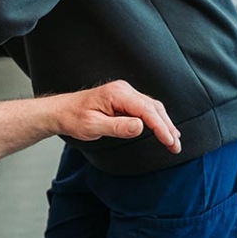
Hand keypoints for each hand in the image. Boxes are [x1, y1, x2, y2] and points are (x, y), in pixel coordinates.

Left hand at [51, 80, 181, 153]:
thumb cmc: (73, 118)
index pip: (146, 110)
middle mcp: (123, 90)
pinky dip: (156, 119)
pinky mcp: (123, 99)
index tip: (170, 142)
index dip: (160, 127)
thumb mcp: (93, 126)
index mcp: (116, 94)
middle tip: (176, 147)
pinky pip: (145, 108)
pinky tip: (163, 129)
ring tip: (174, 141)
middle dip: (167, 127)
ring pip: (151, 107)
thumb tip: (141, 126)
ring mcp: (124, 93)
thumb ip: (117, 127)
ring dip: (164, 123)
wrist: (61, 111)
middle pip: (153, 107)